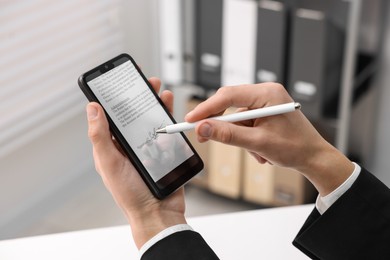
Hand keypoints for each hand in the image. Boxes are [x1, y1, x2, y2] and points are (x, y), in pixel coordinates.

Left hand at [86, 77, 185, 248]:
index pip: (110, 115)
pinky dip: (168, 115)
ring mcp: (147, 146)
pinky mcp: (164, 150)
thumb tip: (92, 108)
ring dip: (154, 101)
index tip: (116, 79)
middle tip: (142, 80)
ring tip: (158, 88)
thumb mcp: (110, 163)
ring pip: (150, 118)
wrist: (158, 212)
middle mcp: (129, 144)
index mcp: (112, 145)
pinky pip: (166, 129)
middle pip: (132, 113)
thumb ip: (100, 136)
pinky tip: (169, 106)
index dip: (113, 96)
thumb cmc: (131, 194)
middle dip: (137, 94)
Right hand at [185, 83, 353, 195]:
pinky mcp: (265, 114)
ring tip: (258, 153)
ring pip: (237, 119)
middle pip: (230, 104)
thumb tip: (204, 128)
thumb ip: (228, 134)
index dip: (206, 108)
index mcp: (267, 93)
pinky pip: (245, 124)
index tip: (191, 120)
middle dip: (222, 125)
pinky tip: (262, 151)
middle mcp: (266, 94)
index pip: (228, 95)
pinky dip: (248, 139)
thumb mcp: (258, 142)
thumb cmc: (296, 148)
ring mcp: (266, 104)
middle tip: (204, 137)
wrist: (314, 158)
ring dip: (241, 138)